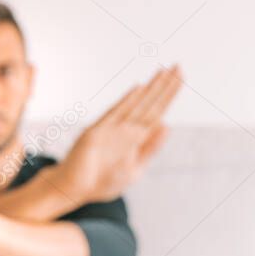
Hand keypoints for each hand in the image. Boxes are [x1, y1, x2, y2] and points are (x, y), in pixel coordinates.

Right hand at [56, 65, 180, 202]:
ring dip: (150, 90)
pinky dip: (126, 102)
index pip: (157, 112)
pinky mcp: (96, 133)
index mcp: (136, 139)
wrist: (74, 189)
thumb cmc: (102, 181)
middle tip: (178, 66)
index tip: (180, 77)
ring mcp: (111, 129)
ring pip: (136, 106)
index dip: (169, 95)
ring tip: (164, 72)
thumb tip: (167, 126)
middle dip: (164, 86)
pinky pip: (114, 115)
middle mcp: (125, 130)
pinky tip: (139, 89)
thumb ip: (150, 149)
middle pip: (150, 104)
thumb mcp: (134, 170)